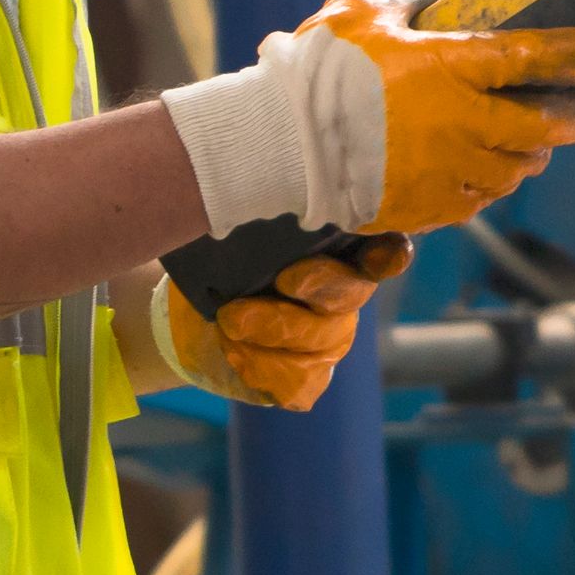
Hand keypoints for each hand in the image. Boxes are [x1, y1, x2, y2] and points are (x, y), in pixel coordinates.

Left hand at [150, 238, 407, 412]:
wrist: (186, 316)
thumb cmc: (215, 259)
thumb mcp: (227, 229)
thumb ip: (254, 216)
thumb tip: (255, 194)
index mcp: (333, 246)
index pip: (379, 247)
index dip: (388, 252)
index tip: (386, 251)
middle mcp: (343, 292)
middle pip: (351, 291)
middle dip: (319, 283)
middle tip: (283, 279)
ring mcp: (329, 338)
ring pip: (321, 339)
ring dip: (271, 329)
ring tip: (228, 320)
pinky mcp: (307, 377)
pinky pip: (300, 381)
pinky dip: (262, 367)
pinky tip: (235, 351)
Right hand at [294, 0, 574, 234]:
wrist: (276, 144)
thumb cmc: (316, 70)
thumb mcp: (364, 15)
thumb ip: (410, 8)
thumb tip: (437, 6)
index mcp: (452, 67)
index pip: (538, 57)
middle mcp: (463, 123)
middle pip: (550, 127)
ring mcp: (450, 171)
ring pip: (519, 168)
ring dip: (530, 152)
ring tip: (524, 139)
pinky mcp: (430, 208)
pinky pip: (479, 197)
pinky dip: (486, 181)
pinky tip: (476, 167)